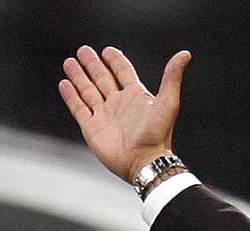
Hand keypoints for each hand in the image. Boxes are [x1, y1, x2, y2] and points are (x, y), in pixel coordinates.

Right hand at [58, 46, 190, 182]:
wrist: (143, 161)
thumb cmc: (158, 134)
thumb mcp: (168, 102)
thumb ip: (172, 77)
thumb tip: (185, 54)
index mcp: (136, 97)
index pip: (124, 73)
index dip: (116, 61)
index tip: (108, 50)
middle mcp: (119, 104)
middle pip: (103, 79)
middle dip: (93, 65)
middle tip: (83, 50)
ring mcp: (104, 116)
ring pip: (88, 91)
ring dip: (79, 77)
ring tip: (70, 62)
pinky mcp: (91, 128)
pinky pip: (78, 108)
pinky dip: (71, 96)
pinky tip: (64, 83)